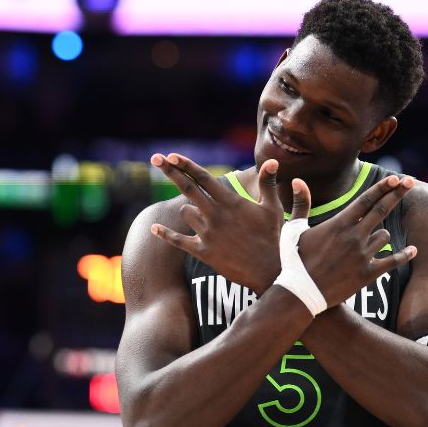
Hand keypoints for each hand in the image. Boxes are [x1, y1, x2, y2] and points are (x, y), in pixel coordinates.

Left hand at [148, 153, 283, 292]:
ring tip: (203, 215)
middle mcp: (215, 215)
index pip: (204, 178)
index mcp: (231, 202)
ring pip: (186, 212)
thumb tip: (272, 160)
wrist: (268, 271)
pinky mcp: (202, 251)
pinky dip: (165, 234)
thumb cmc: (272, 237)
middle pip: (187, 188)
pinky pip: (177, 240)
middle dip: (170, 171)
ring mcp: (207, 233)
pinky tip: (154, 228)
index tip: (171, 155)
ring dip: (189, 209)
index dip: (186, 165)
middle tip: (155, 158)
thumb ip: (268, 183)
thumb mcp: (273, 208)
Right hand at [286, 174, 416, 305]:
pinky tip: (413, 250)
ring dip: (381, 234)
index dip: (383, 187)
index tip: (396, 178)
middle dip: (397, 194)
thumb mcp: (294, 230)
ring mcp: (363, 255)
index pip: (366, 199)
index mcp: (339, 224)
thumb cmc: (294, 260)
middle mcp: (354, 236)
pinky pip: (392, 261)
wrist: (300, 293)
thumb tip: (297, 180)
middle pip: (381, 210)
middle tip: (410, 183)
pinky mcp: (368, 274)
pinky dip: (404, 255)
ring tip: (371, 239)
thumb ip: (301, 204)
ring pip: (384, 236)